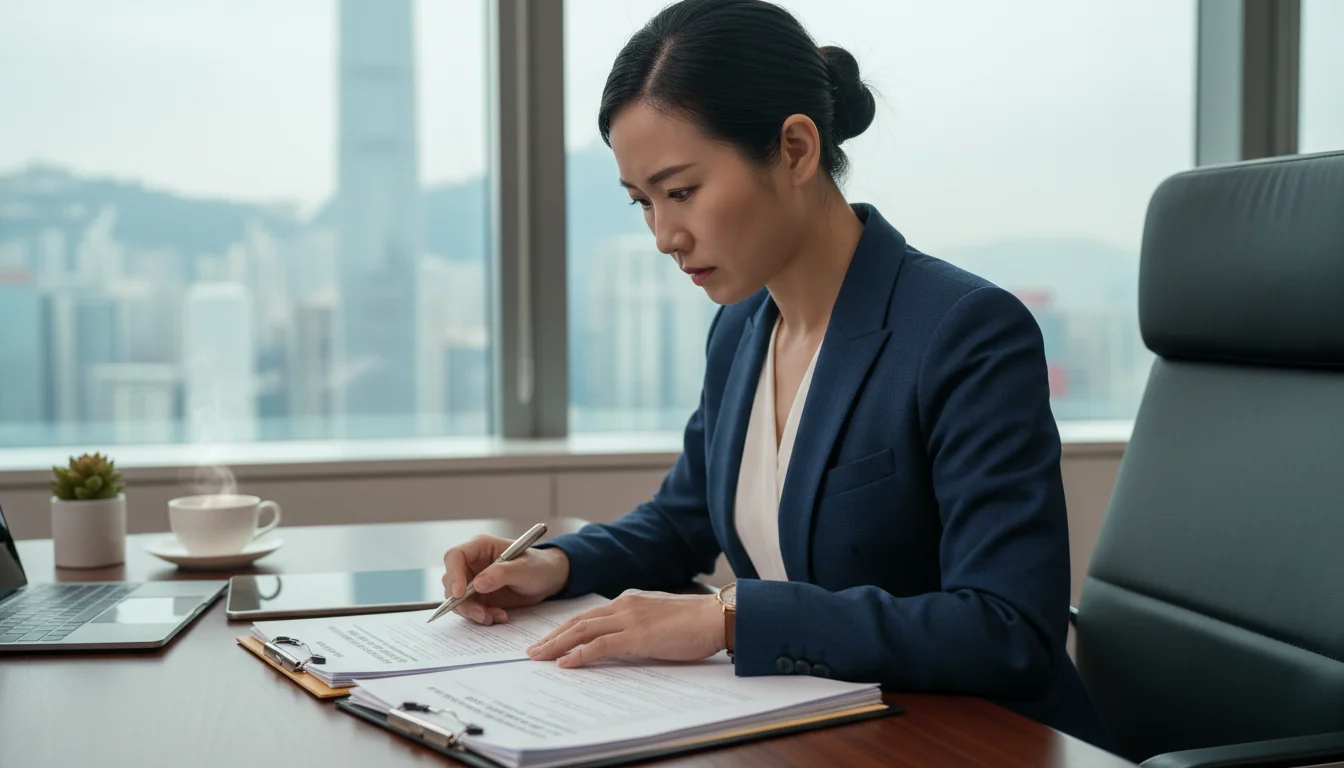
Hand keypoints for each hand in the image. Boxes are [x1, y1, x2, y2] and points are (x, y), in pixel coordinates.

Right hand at [441, 534, 570, 624]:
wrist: (549, 580)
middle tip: (481, 614)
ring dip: (473, 612)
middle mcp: (473, 563)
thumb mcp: (524, 568)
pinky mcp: (479, 597)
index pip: (455, 556)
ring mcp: (474, 581)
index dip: (453, 574)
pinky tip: (499, 616)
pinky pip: (470, 610)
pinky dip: (481, 616)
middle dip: (462, 601)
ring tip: (495, 616)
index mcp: (481, 547)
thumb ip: (501, 574)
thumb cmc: (538, 566)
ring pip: (458, 599)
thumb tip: (477, 584)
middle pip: (451, 582)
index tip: (459, 594)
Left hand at [526, 590, 724, 667]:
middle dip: (552, 636)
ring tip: (539, 658)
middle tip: (533, 651)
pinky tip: (566, 663)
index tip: (550, 640)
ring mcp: (629, 619)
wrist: (716, 616)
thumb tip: (624, 642)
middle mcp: (624, 605)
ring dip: (557, 645)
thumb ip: (639, 624)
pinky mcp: (637, 636)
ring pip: (582, 630)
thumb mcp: (659, 618)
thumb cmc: (695, 621)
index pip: (589, 615)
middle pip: (578, 620)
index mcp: (629, 600)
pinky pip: (600, 645)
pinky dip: (579, 654)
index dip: (566, 628)